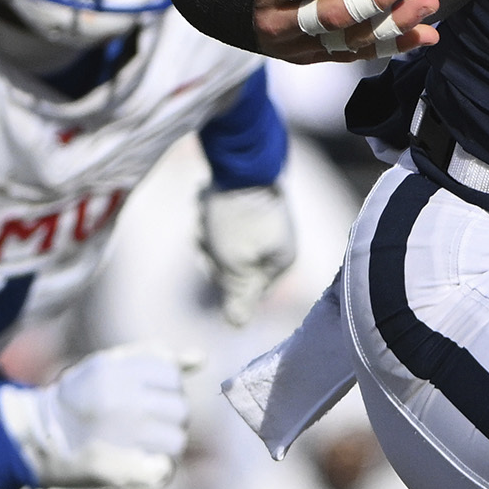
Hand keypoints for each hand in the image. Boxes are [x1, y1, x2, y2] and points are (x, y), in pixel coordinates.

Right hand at [0, 346, 192, 488]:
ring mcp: (121, 435)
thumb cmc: (78, 398)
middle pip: (180, 410)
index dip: (166, 390)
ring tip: (143, 447)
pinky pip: (161, 471)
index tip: (148, 399)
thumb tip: (199, 358)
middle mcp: (123, 400)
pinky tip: (144, 468)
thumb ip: (152, 357)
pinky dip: (158, 473)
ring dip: (165, 447)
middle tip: (146, 428)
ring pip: (175, 441)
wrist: (34, 436)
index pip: (172, 377)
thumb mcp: (109, 364)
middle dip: (169, 420)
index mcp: (119, 371)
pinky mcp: (117, 468)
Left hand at [201, 184, 297, 324]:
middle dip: (214, 253)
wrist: (239, 162)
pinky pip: (223, 225)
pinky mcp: (247, 209)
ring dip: (208, 233)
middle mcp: (275, 245)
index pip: (247, 292)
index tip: (220, 259)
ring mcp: (262, 225)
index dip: (227, 279)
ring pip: (223, 246)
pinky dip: (211, 217)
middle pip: (233, 269)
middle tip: (212, 232)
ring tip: (209, 214)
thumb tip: (237, 326)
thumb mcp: (236, 264)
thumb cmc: (238, 218)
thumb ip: (238, 297)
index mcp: (280, 262)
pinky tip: (210, 204)